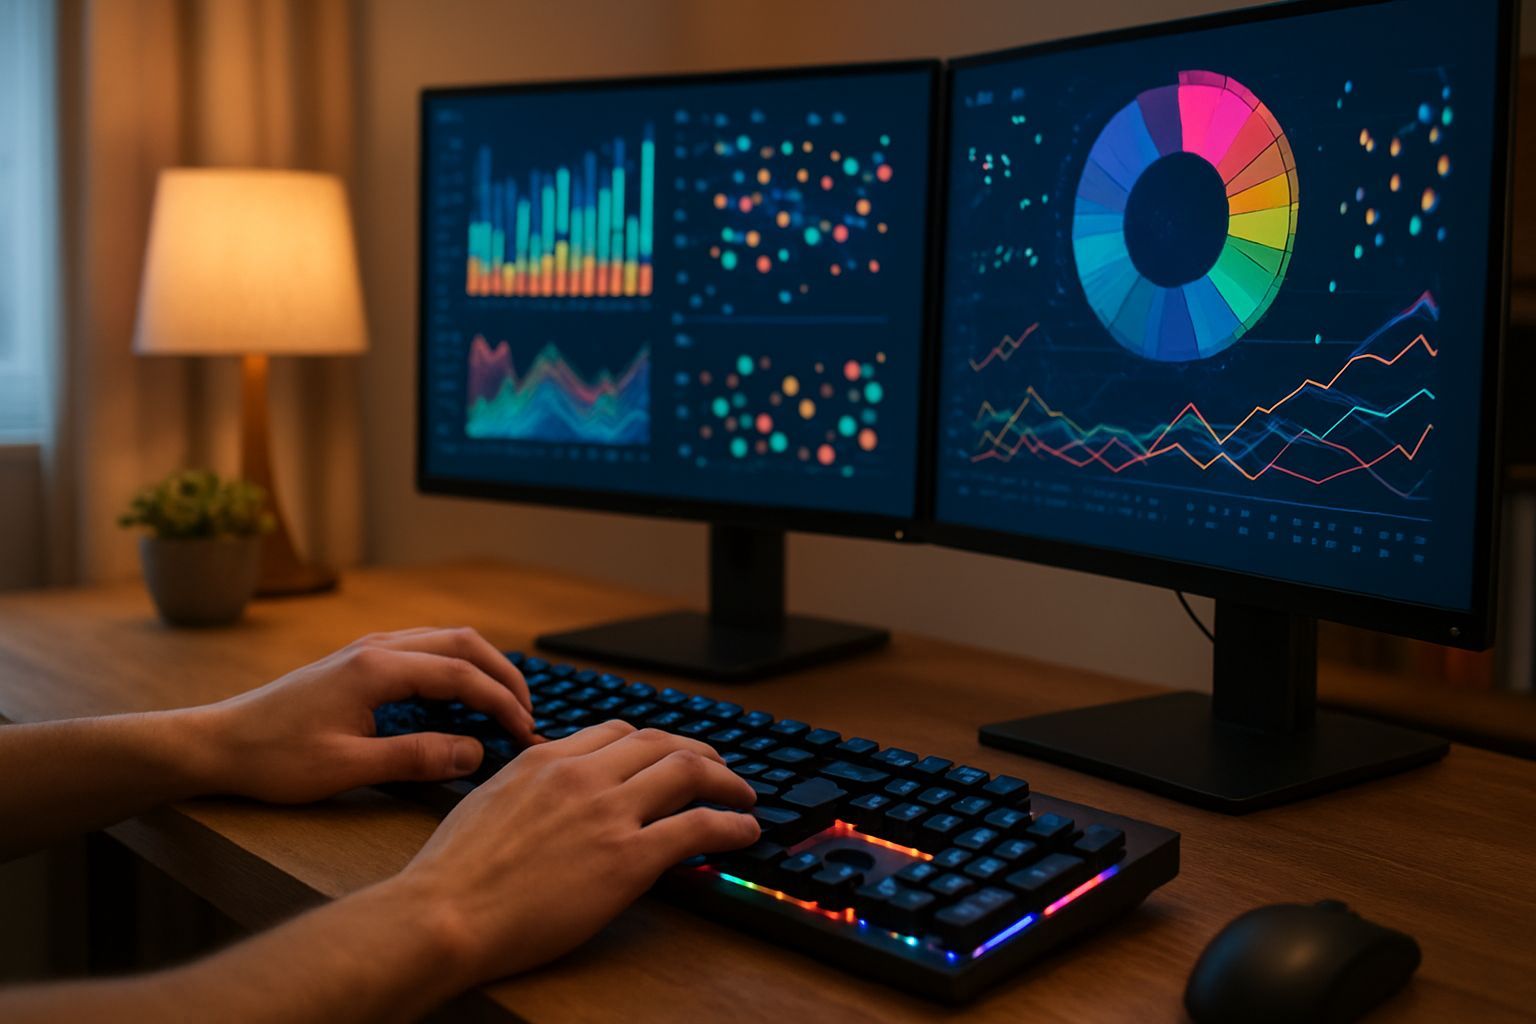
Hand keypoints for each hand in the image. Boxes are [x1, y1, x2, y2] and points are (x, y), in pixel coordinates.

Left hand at [189, 627, 537, 802]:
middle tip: (527, 713)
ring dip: (481, 665)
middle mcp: (377, 647)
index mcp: (377, 668)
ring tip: (504, 702)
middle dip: (503, 675)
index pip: (461, 675)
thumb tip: (473, 753)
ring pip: (445, 639)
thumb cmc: (274, 758)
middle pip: (463, 643)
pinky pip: (424, 647)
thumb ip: (415, 758)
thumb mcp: (347, 768)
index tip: (526, 732)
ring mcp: (367, 649)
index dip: (501, 702)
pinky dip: (456, 664)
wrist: (217, 743)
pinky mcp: (358, 660)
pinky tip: (459, 694)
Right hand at [390, 719, 759, 985]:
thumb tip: (547, 793)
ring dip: (725, 780)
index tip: (666, 753)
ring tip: (742, 793)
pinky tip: (744, 829)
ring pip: (687, 772)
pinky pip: (696, 828)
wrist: (445, 912)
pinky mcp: (628, 859)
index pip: (616, 732)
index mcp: (546, 759)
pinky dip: (730, 824)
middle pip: (660, 744)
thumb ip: (527, 786)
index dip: (651, 741)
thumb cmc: (452, 872)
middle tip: (718, 767)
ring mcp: (608, 814)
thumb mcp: (488, 801)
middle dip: (698, 752)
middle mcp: (583, 775)